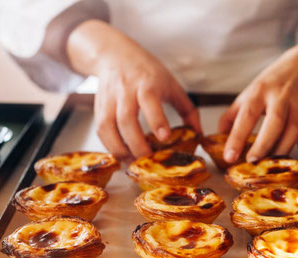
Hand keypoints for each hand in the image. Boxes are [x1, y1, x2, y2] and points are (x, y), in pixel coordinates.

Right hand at [67, 20, 200, 159]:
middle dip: (136, 143)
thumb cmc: (147, 71)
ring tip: (133, 163)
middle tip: (148, 160)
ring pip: (108, 126)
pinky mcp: (99, 106)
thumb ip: (188, 109)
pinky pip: (100, 129)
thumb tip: (199, 134)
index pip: (149, 100)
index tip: (164, 138)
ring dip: (120, 148)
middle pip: (126, 118)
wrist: (115, 54)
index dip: (156, 120)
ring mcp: (110, 98)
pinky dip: (109, 145)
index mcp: (147, 82)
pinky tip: (121, 155)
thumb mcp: (172, 84)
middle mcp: (126, 89)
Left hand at [219, 29, 297, 162]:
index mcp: (259, 92)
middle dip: (263, 144)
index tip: (229, 156)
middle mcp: (279, 95)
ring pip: (293, 127)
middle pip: (273, 123)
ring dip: (284, 146)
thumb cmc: (274, 81)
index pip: (246, 116)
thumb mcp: (251, 92)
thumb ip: (233, 114)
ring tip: (273, 162)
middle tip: (252, 161)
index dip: (237, 137)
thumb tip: (218, 136)